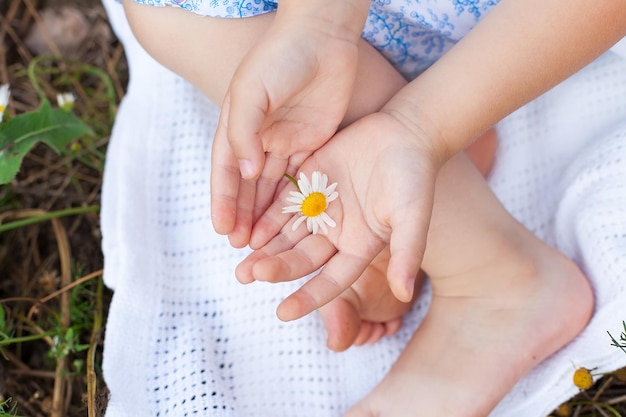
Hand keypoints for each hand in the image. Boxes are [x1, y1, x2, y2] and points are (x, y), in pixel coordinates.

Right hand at [210, 17, 359, 246]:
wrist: (323, 36)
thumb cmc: (280, 56)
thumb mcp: (251, 92)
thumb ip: (244, 132)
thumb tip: (245, 172)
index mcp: (237, 124)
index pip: (225, 170)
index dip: (223, 200)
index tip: (222, 229)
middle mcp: (258, 136)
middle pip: (247, 184)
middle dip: (243, 214)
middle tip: (242, 246)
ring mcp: (285, 140)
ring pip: (272, 186)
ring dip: (265, 214)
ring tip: (262, 242)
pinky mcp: (311, 141)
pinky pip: (299, 176)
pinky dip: (292, 199)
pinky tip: (290, 222)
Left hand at [236, 111, 441, 320]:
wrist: (405, 132)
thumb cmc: (415, 177)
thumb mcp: (412, 215)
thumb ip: (407, 252)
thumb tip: (403, 294)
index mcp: (359, 247)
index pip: (330, 280)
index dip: (308, 297)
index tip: (283, 313)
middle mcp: (336, 233)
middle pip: (301, 258)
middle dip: (275, 268)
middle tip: (246, 276)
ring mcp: (320, 208)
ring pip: (286, 234)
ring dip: (263, 249)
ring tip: (240, 264)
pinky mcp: (308, 182)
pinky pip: (282, 204)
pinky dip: (265, 218)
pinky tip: (247, 229)